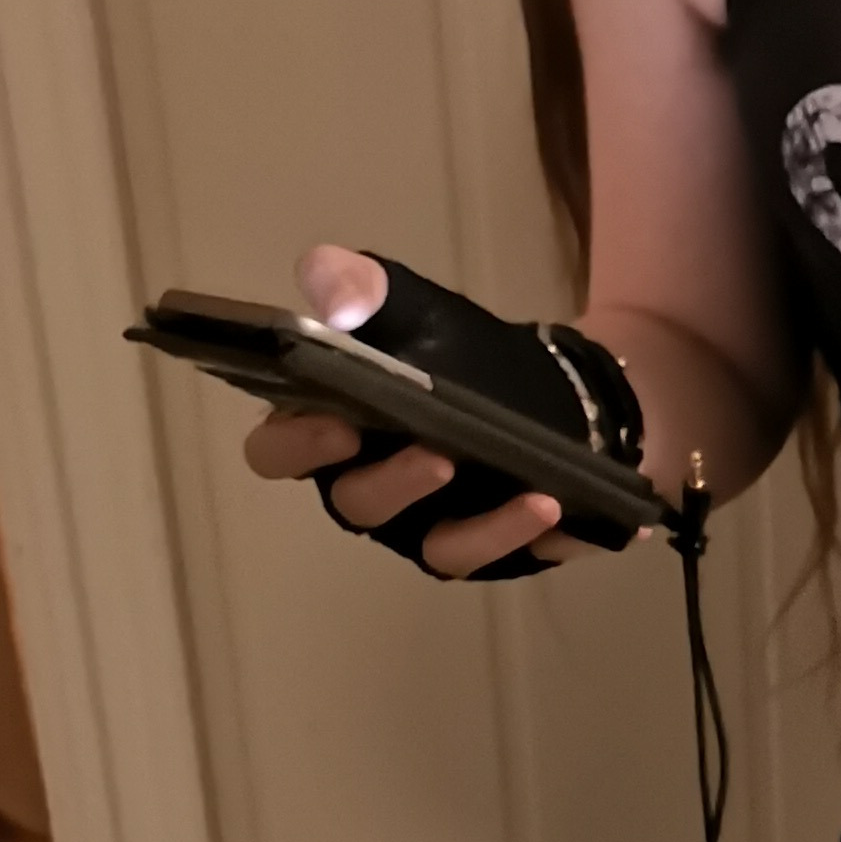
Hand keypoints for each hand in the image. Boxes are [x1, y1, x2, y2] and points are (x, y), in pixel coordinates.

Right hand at [240, 243, 610, 577]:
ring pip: (440, 547)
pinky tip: (561, 510)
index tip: (335, 425)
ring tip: (526, 495)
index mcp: (329, 435)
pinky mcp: (498, 547)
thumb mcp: (405, 303)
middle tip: (436, 457)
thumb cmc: (452, 349)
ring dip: (481, 530)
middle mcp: (374, 490)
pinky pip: (512, 555)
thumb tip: (337, 306)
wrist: (546, 380)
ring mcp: (435, 526)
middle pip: (360, 504)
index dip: (297, 446)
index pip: (280, 453)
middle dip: (395, 484)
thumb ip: (356, 286)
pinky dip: (534, 537)